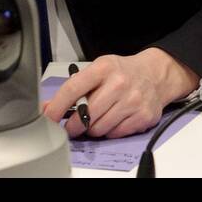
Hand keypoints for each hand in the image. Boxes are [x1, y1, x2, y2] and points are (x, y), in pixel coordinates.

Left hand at [41, 49, 200, 139]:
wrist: (155, 74)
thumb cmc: (122, 72)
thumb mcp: (98, 71)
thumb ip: (73, 88)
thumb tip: (46, 108)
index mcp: (104, 68)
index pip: (73, 89)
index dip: (56, 107)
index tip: (48, 119)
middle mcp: (119, 83)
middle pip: (85, 116)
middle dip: (74, 125)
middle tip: (75, 124)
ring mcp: (133, 100)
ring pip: (98, 129)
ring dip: (93, 128)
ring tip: (99, 118)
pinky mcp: (143, 116)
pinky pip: (115, 134)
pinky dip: (110, 131)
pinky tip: (114, 119)